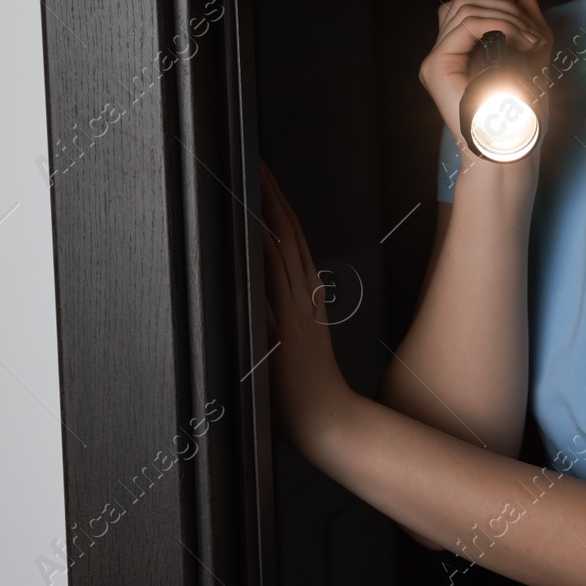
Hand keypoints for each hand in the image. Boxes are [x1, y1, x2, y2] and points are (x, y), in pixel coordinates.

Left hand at [258, 159, 354, 457]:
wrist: (329, 423)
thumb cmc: (310, 391)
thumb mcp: (302, 339)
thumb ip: (287, 313)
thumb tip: (265, 294)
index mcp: (307, 297)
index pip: (293, 240)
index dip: (280, 206)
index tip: (265, 177)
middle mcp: (303, 296)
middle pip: (289, 234)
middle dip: (274, 195)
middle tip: (259, 162)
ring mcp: (295, 310)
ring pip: (284, 249)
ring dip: (269, 211)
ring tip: (257, 180)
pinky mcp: (286, 326)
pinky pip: (274, 281)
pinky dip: (267, 253)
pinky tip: (257, 231)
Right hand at [418, 0, 552, 167]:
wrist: (513, 148)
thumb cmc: (523, 115)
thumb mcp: (534, 59)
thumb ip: (529, 26)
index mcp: (457, 54)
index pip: (467, 6)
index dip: (499, 3)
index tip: (529, 26)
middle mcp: (442, 55)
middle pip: (463, 1)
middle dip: (504, 7)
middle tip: (532, 33)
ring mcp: (435, 61)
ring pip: (464, 7)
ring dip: (506, 16)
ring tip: (530, 40)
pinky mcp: (436, 67)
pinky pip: (467, 25)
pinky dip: (501, 25)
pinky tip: (522, 43)